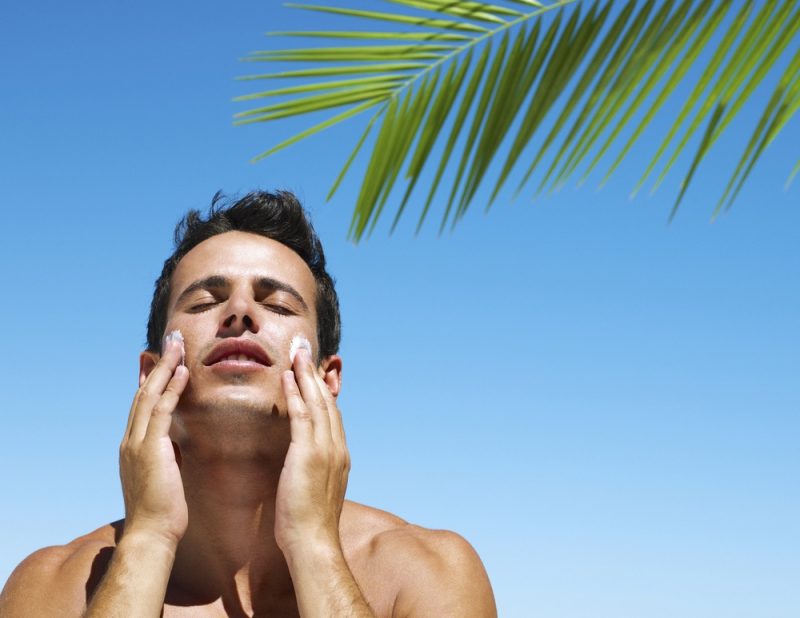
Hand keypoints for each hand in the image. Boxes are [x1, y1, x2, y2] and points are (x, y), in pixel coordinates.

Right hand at [119, 338, 188, 545]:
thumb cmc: (163, 510)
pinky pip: (162, 410)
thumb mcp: (164, 475)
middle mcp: (130, 440)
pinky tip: (182, 371)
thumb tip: (174, 446)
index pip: (140, 405)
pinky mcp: (150, 448)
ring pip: (149, 395)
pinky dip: (171, 388)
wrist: (152, 534)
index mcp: (132, 446)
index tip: (156, 358)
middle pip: (142, 392)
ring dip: (165, 367)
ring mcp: (137, 443)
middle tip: (169, 340)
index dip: (148, 378)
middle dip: (157, 364)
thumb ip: (165, 456)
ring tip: (178, 345)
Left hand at [275, 348, 349, 553]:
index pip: (332, 414)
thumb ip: (315, 471)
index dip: (323, 390)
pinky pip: (302, 416)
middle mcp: (337, 447)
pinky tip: (287, 377)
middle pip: (327, 401)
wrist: (313, 543)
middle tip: (304, 350)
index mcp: (340, 455)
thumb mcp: (316, 491)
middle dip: (315, 374)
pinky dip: (296, 393)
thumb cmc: (309, 524)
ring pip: (318, 402)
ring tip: (296, 354)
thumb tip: (306, 465)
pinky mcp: (309, 454)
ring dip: (306, 375)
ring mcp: (325, 449)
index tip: (312, 371)